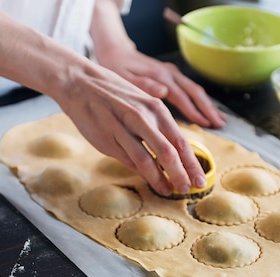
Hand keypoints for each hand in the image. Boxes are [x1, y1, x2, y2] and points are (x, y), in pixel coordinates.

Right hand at [57, 60, 208, 196]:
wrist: (80, 83)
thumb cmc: (115, 95)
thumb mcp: (142, 103)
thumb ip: (158, 127)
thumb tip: (174, 154)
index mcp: (155, 108)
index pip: (180, 141)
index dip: (191, 164)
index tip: (200, 180)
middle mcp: (142, 118)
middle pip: (168, 153)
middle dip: (181, 175)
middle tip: (188, 190)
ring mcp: (123, 130)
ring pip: (147, 160)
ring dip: (159, 179)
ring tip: (168, 191)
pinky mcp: (106, 140)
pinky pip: (128, 160)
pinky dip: (140, 172)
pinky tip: (148, 180)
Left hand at [95, 47, 226, 129]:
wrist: (116, 51)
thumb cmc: (116, 68)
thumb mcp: (123, 77)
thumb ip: (143, 85)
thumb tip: (164, 91)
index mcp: (160, 76)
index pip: (182, 97)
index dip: (194, 111)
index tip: (206, 124)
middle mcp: (170, 73)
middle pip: (195, 92)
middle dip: (209, 109)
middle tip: (221, 125)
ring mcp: (172, 73)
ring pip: (196, 90)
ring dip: (209, 105)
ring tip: (221, 120)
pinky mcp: (172, 75)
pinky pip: (190, 89)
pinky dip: (201, 100)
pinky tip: (208, 111)